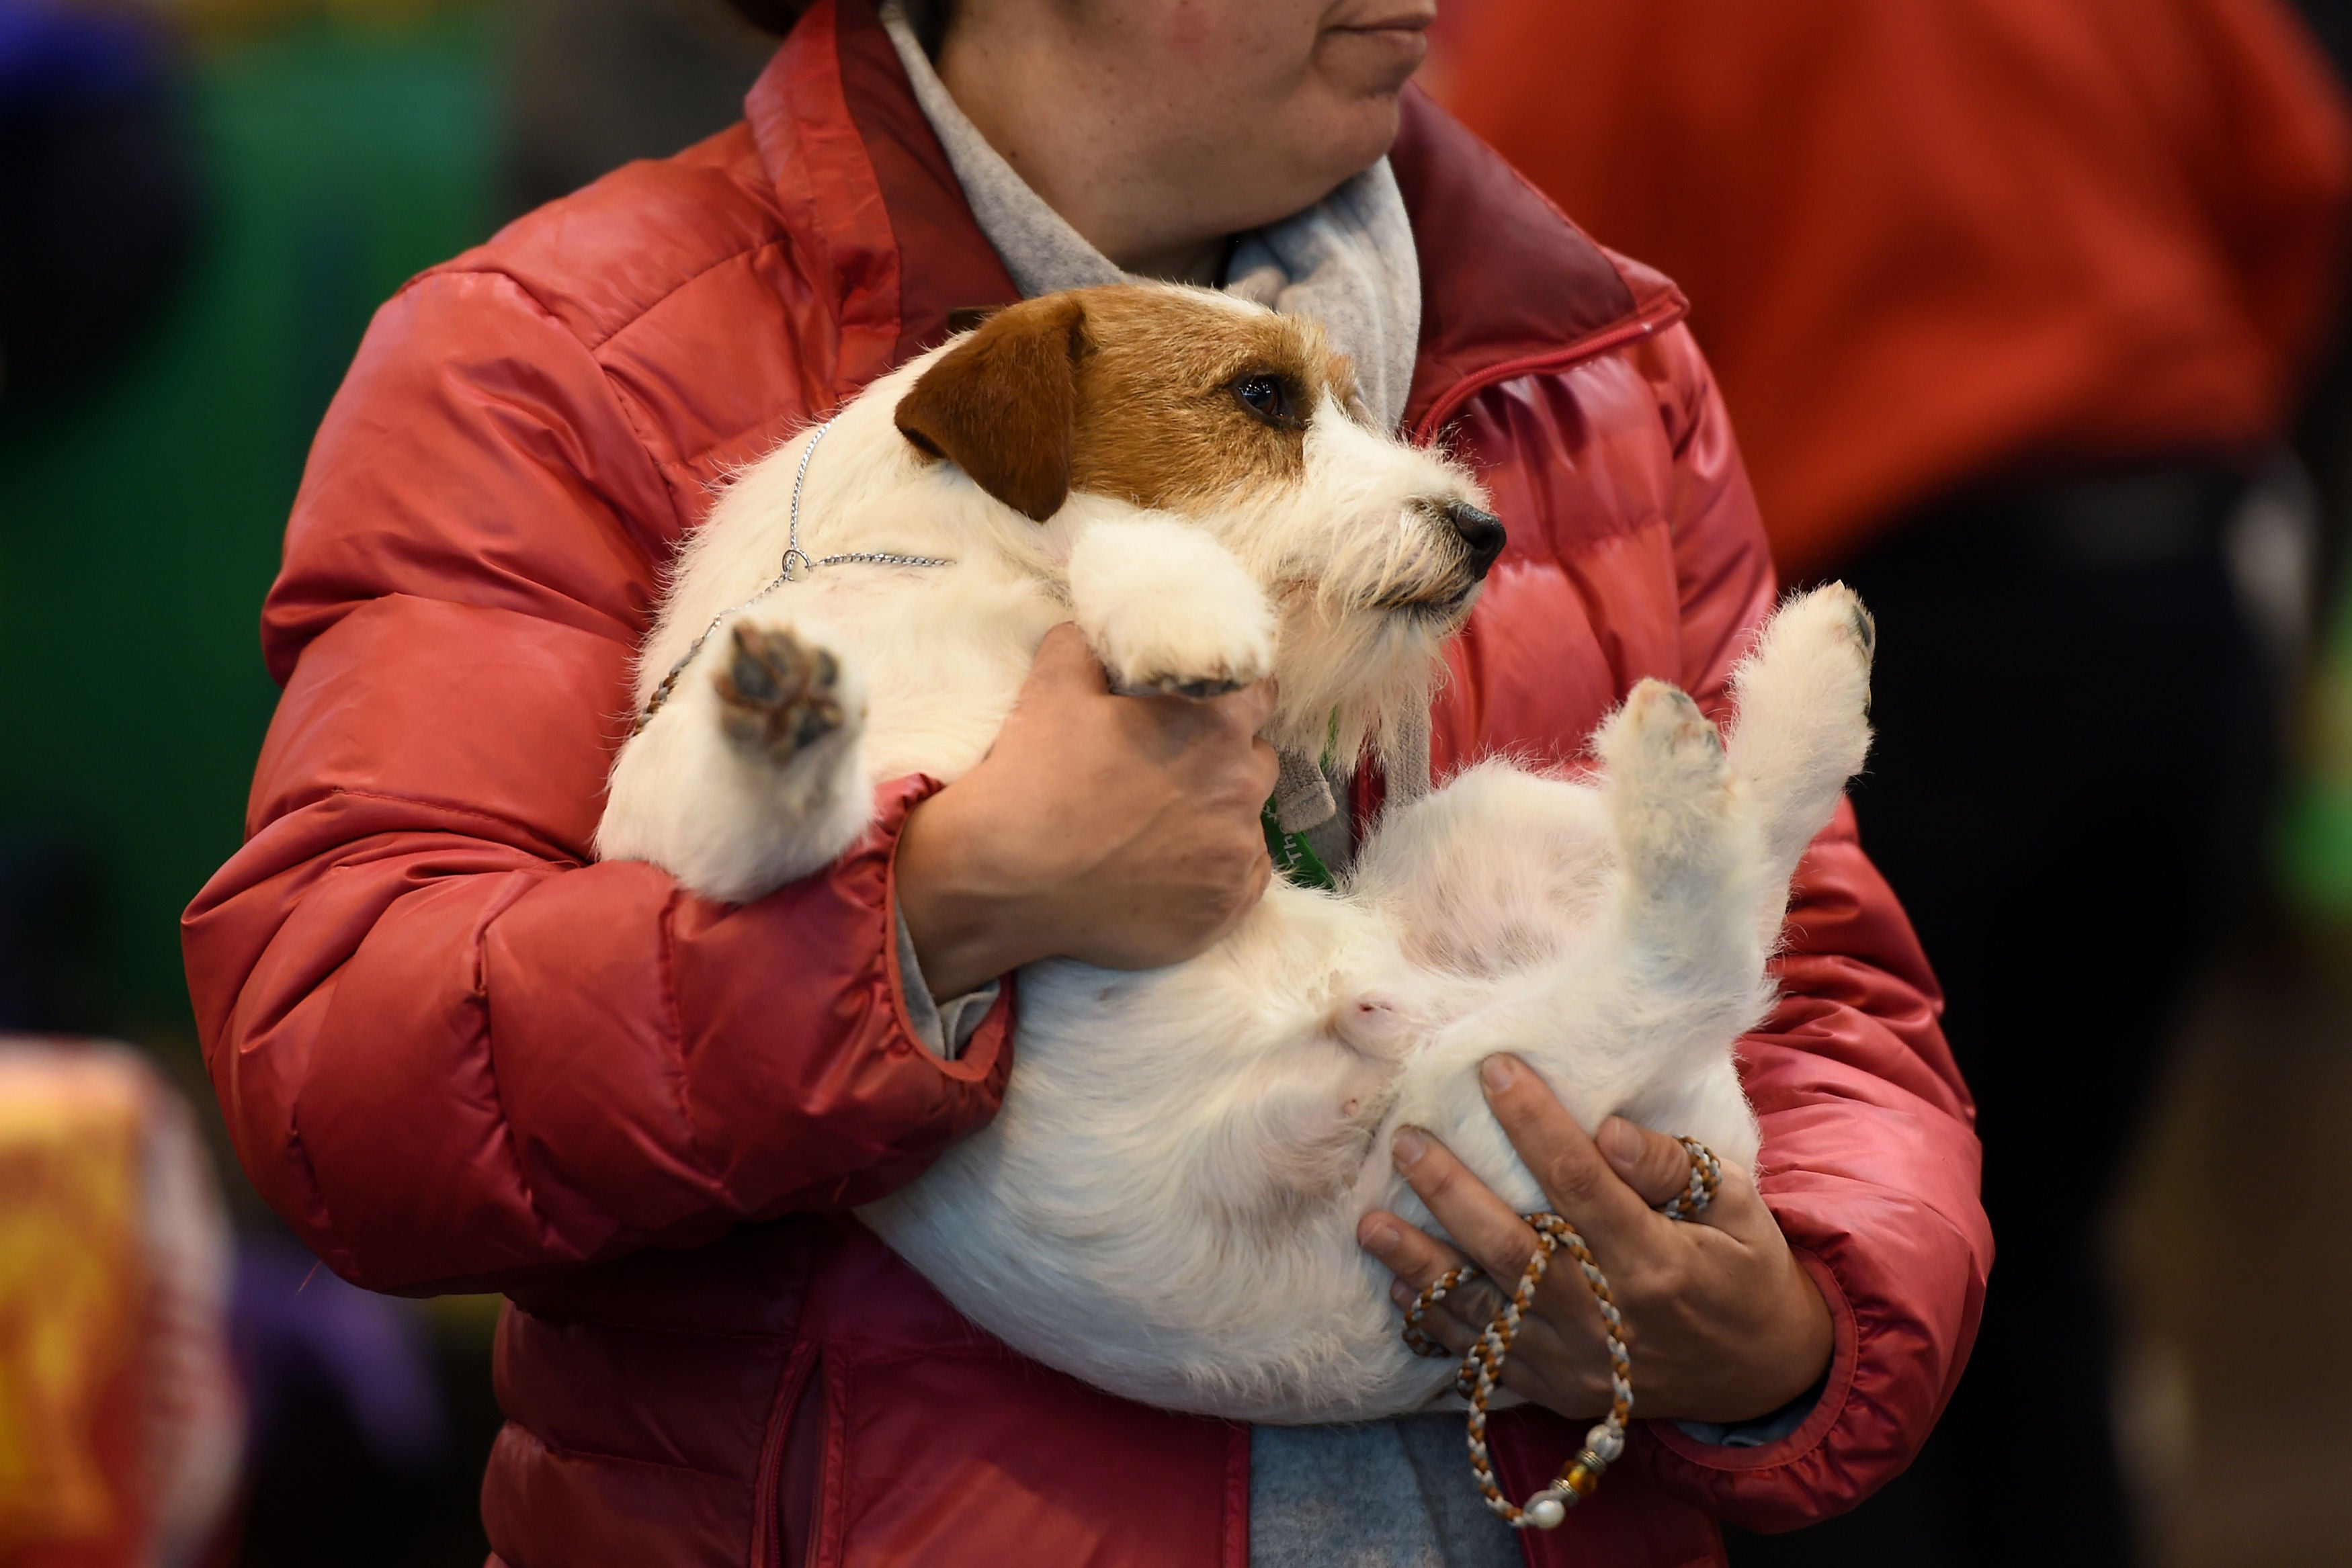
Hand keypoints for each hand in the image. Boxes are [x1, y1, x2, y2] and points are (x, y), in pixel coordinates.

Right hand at [896, 622, 1279, 994]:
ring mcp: (1236, 854)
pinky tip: (1169, 872)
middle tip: (1170, 773)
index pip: (1261, 691)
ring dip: (1220, 818)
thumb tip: (1100, 632)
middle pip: (1256, 759)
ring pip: (1249, 822)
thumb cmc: (1033, 778)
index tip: (1209, 708)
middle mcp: (1241, 787)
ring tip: (1162, 828)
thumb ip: (1091, 645)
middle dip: (1225, 760)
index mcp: (1214, 723)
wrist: (1005, 881)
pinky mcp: (1224, 908)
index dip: (1235, 694)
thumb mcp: (1053, 686)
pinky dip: (1215, 872)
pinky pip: (1243, 880)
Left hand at [1358, 1054, 1832, 1424]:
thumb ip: (1673, 1168)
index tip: (1494, 1069)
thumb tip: (1608, 1130)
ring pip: (1482, 1310)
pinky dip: (1438, 1324)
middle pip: (1511, 1248)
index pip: (1579, 1183)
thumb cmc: (1744, 1271)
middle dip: (1450, 1192)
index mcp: (1655, 1262)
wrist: (1762, 1376)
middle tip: (1406, 1141)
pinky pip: (1484, 1360)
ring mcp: (1575, 1361)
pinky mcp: (1555, 1389)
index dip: (1533, 1124)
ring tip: (1370, 1223)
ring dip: (1420, 1266)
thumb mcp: (1736, 1208)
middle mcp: (1606, 1317)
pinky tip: (1399, 1289)